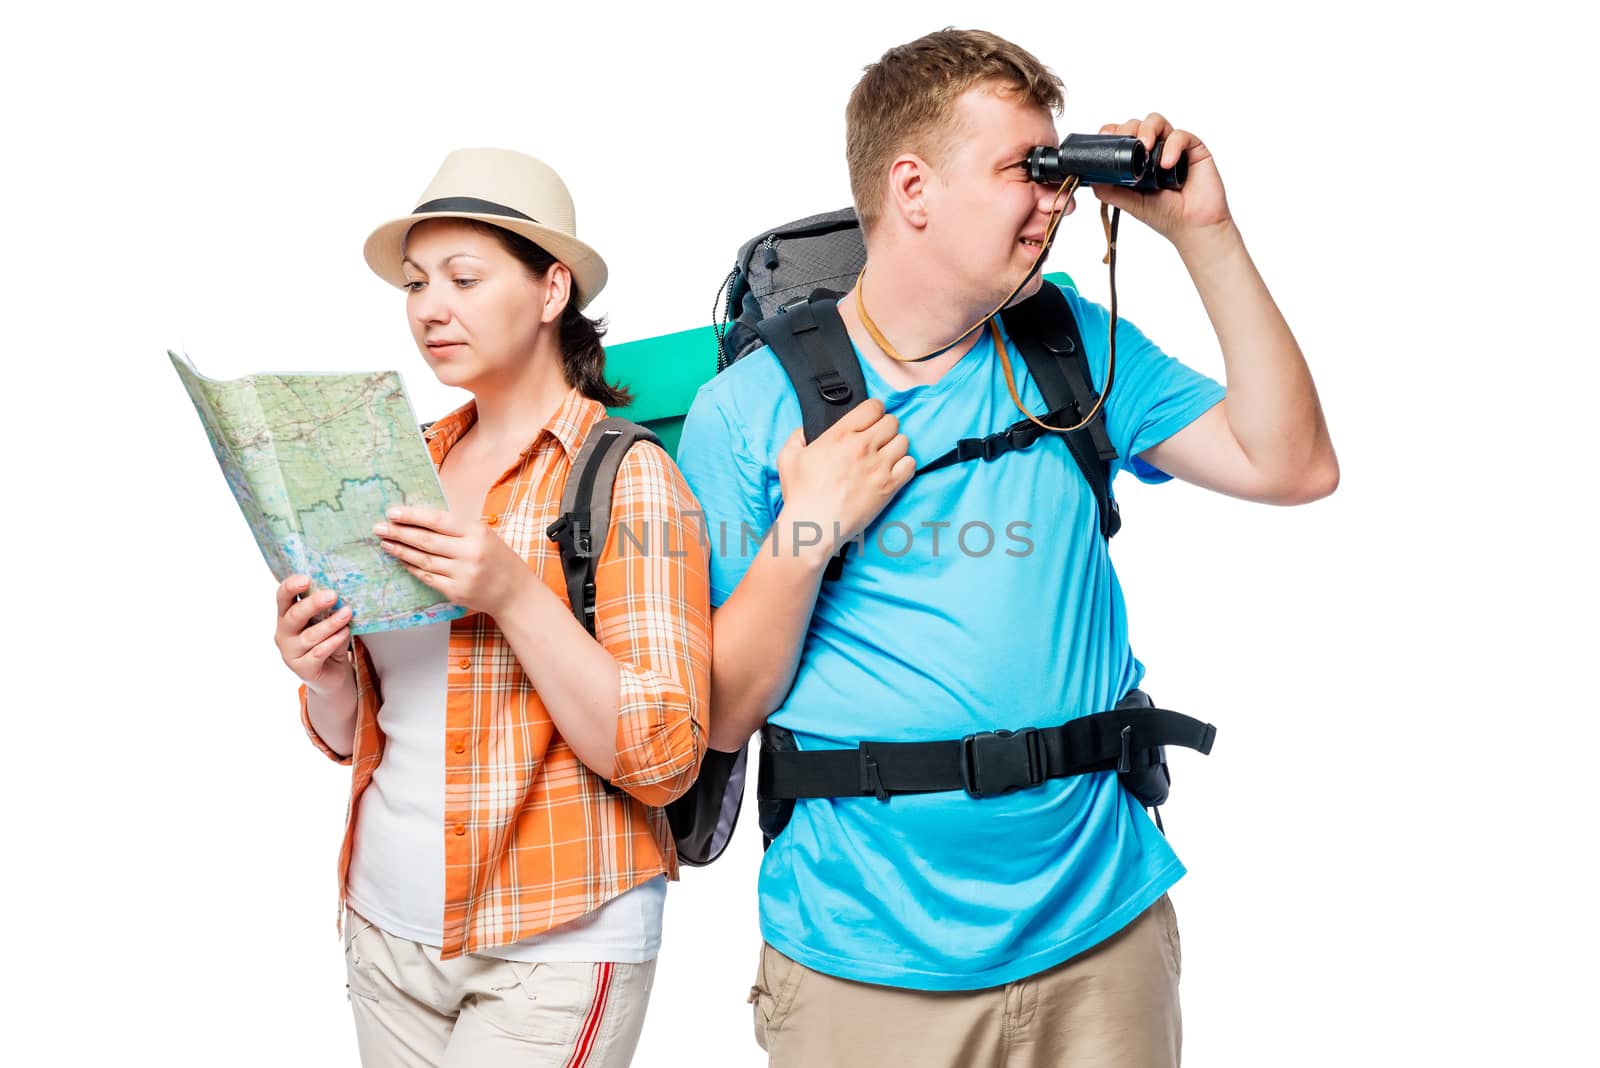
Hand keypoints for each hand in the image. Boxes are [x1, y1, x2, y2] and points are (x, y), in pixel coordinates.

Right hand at [274, 574, 354, 693]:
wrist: (333, 674)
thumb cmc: (328, 641)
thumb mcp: (328, 622)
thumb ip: (329, 610)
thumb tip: (343, 595)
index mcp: (287, 616)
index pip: (282, 597)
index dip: (291, 586)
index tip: (306, 579)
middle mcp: (284, 633)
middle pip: (295, 615)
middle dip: (314, 604)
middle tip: (333, 595)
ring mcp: (290, 652)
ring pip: (310, 635)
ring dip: (330, 623)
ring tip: (347, 614)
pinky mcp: (302, 669)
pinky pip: (318, 653)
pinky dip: (333, 641)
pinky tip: (344, 633)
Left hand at [375, 506, 531, 616]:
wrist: (515, 593)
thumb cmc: (499, 560)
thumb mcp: (485, 536)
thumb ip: (457, 529)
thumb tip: (420, 519)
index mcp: (477, 533)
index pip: (438, 521)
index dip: (413, 516)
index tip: (392, 512)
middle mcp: (469, 553)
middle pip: (426, 541)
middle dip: (399, 533)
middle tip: (379, 527)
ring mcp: (462, 574)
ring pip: (423, 560)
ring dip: (400, 550)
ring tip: (385, 542)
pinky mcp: (456, 591)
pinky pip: (427, 577)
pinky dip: (412, 568)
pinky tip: (401, 560)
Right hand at [775, 399, 913, 558]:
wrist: (813, 526)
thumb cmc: (800, 495)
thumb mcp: (788, 457)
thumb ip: (797, 436)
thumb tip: (805, 431)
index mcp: (840, 434)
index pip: (873, 406)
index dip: (873, 411)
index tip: (869, 420)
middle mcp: (863, 446)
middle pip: (892, 422)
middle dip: (885, 428)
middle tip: (877, 440)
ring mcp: (879, 466)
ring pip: (903, 441)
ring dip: (895, 446)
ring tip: (885, 456)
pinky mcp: (889, 486)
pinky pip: (910, 464)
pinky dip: (904, 465)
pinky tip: (892, 471)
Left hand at [1092, 113, 1231, 247]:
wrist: (1193, 227)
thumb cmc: (1165, 215)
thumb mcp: (1130, 204)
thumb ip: (1110, 191)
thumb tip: (1090, 178)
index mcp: (1135, 161)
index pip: (1120, 136)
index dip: (1112, 132)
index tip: (1105, 139)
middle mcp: (1153, 150)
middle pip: (1136, 124)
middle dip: (1127, 129)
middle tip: (1126, 144)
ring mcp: (1172, 147)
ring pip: (1156, 121)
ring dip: (1147, 129)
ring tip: (1145, 146)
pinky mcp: (1193, 148)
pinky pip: (1180, 135)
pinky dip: (1172, 145)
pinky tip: (1167, 164)